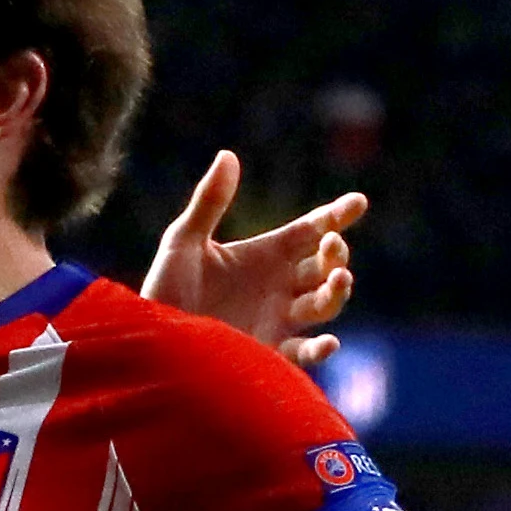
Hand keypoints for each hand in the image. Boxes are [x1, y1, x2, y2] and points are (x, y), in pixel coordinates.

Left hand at [140, 151, 365, 372]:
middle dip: (335, 253)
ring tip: (339, 279)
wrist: (151, 344)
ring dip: (337, 291)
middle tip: (330, 244)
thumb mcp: (183, 242)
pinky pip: (305, 353)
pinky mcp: (271, 355)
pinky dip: (321, 350)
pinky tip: (328, 341)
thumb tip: (227, 155)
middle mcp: (279, 286)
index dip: (336, 216)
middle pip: (325, 265)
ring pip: (324, 304)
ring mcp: (279, 321)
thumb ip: (208, 202)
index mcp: (265, 255)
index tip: (358, 202)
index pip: (311, 230)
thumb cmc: (164, 290)